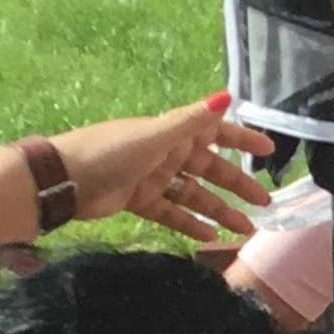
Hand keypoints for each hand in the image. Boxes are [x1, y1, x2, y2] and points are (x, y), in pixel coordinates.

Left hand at [53, 95, 274, 240]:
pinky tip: (209, 237)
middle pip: (210, 169)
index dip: (242, 139)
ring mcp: (153, 177)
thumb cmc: (109, 152)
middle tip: (265, 203)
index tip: (269, 149)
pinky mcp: (140, 200)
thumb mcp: (154, 136)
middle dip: (237, 185)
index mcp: (172, 132)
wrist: (64, 180)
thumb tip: (228, 96)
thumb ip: (191, 120)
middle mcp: (166, 152)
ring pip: (194, 195)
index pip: (216, 132)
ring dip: (219, 210)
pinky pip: (172, 212)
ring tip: (244, 230)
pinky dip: (189, 223)